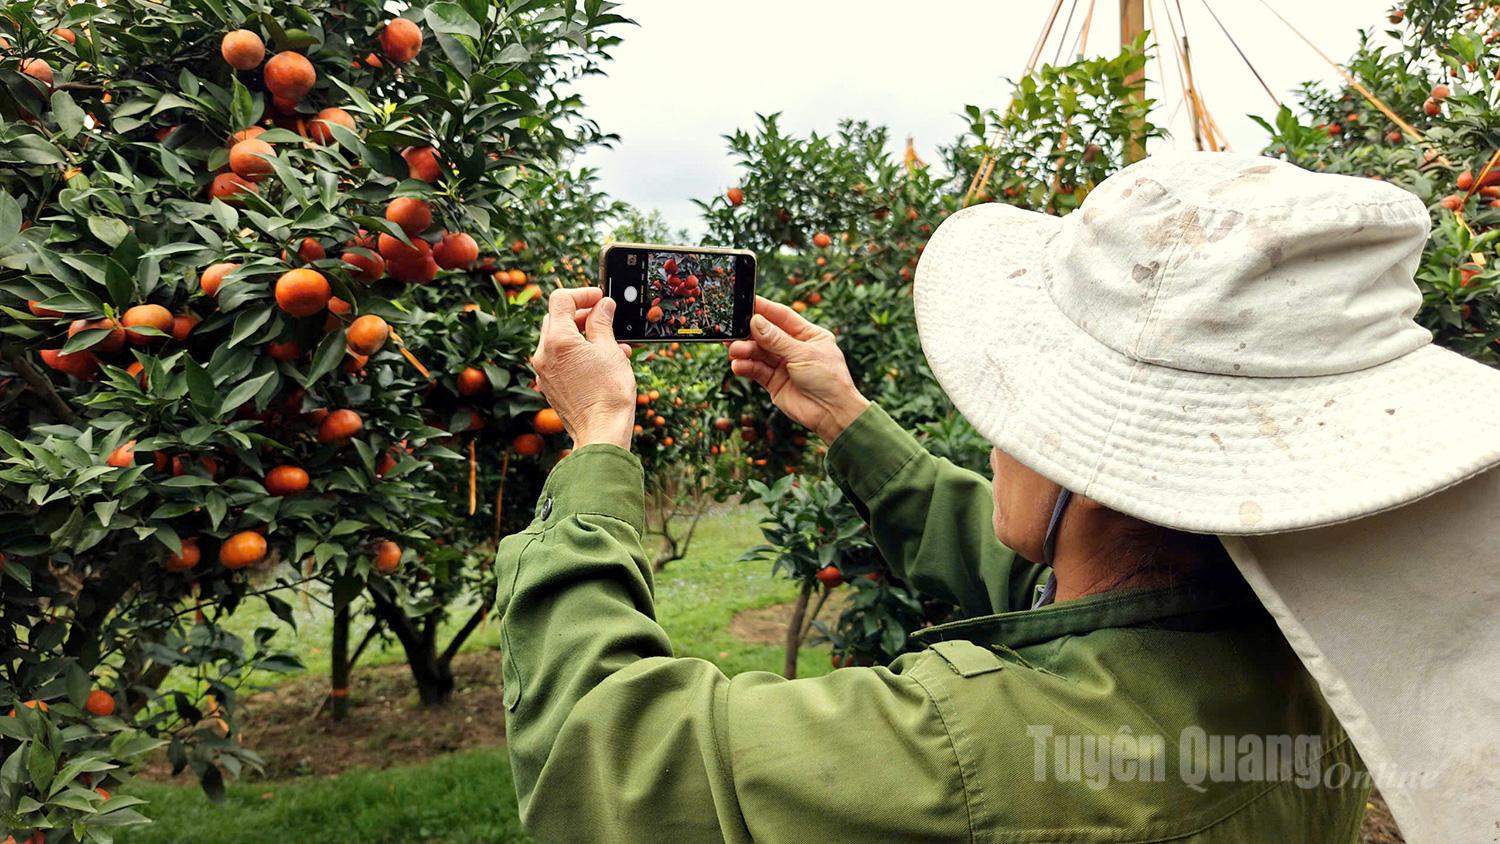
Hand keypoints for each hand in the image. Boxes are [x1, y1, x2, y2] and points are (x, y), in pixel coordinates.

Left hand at [530, 288, 635, 449]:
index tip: (600, 298)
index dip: (583, 294)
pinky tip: (599, 361)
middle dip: (580, 314)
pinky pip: (559, 359)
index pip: (561, 299)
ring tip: (609, 342)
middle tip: (603, 317)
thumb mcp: (610, 350)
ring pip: (557, 339)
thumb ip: (602, 323)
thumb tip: (603, 305)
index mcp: (557, 340)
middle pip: (556, 318)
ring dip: (580, 334)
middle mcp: (543, 353)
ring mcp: (543, 371)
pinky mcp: (548, 385)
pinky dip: (575, 353)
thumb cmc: (609, 393)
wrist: (601, 432)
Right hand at [727, 297, 868, 442]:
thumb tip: (756, 321)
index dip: (764, 309)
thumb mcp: (803, 354)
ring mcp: (783, 365)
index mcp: (808, 335)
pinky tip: (738, 365)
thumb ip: (777, 340)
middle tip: (732, 330)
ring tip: (734, 350)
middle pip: (766, 334)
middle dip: (749, 333)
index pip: (782, 316)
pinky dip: (746, 367)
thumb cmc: (828, 379)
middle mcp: (794, 348)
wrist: (832, 414)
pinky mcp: (774, 382)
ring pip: (759, 352)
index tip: (745, 302)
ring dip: (745, 350)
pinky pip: (756, 370)